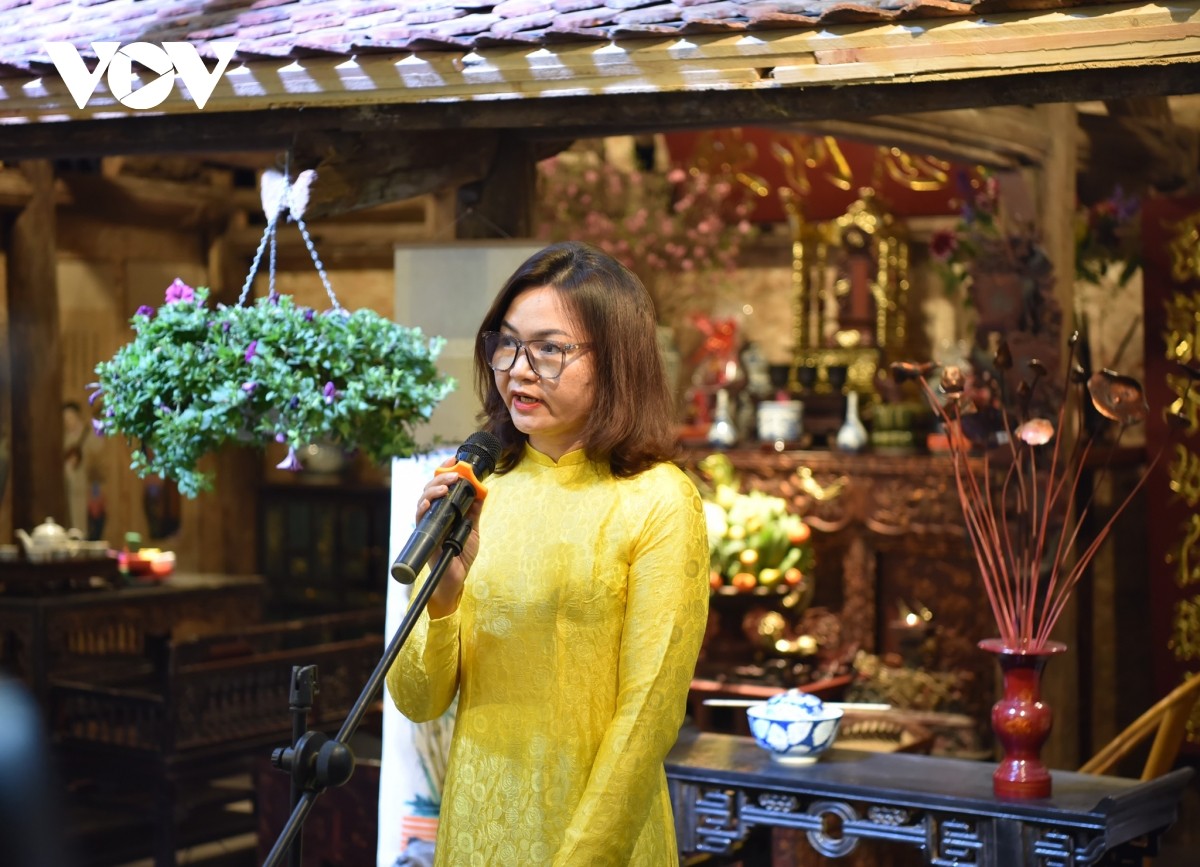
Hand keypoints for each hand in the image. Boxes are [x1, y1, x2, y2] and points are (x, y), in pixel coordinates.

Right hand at [415, 457, 482, 617]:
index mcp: (445, 510)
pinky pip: (419, 518)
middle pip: (431, 488)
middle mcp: (434, 514)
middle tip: (454, 474)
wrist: (455, 578)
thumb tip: (482, 491)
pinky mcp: (424, 534)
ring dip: (433, 490)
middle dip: (441, 477)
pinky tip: (429, 503)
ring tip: (446, 487)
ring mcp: (428, 523)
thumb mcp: (473, 529)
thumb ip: (475, 511)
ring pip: (423, 499)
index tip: (455, 459)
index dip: (446, 470)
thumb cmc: (461, 554)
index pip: (442, 485)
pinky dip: (423, 508)